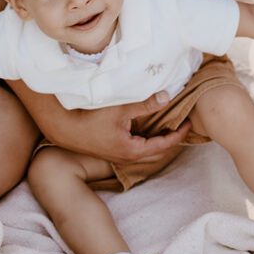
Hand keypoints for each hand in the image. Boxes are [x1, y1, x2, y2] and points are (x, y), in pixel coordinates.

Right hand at [43, 95, 191, 164]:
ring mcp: (119, 154)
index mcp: (133, 150)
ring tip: (169, 122)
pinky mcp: (112, 148)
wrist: (63, 128)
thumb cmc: (91, 118)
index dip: (178, 134)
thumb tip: (167, 96)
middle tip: (183, 122)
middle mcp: (127, 156)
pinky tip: (148, 123)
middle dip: (171, 138)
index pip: (164, 145)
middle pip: (157, 150)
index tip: (189, 122)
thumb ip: (145, 104)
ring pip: (146, 148)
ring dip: (159, 137)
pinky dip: (147, 136)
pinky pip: (136, 145)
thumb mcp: (121, 109)